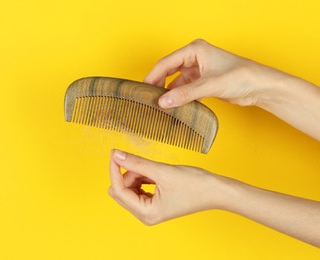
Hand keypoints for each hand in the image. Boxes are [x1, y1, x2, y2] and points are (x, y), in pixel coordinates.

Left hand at [108, 149, 227, 224]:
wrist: (216, 190)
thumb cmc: (195, 184)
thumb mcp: (161, 171)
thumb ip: (136, 162)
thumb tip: (116, 154)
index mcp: (147, 213)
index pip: (119, 190)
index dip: (114, 170)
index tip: (114, 153)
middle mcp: (146, 215)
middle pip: (121, 191)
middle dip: (129, 174)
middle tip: (143, 163)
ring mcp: (150, 210)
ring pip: (129, 188)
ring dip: (137, 175)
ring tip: (155, 170)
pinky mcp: (154, 203)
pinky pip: (139, 188)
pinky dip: (143, 178)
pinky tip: (155, 173)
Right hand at [144, 39, 287, 107]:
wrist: (259, 86)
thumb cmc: (240, 76)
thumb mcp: (210, 85)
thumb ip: (185, 94)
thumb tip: (163, 102)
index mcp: (195, 50)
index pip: (166, 62)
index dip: (152, 76)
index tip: (143, 89)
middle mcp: (194, 58)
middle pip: (168, 71)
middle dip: (158, 84)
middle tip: (147, 98)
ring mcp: (197, 70)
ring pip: (175, 81)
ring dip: (168, 92)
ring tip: (158, 104)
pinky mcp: (201, 82)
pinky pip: (183, 89)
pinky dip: (177, 97)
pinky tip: (172, 106)